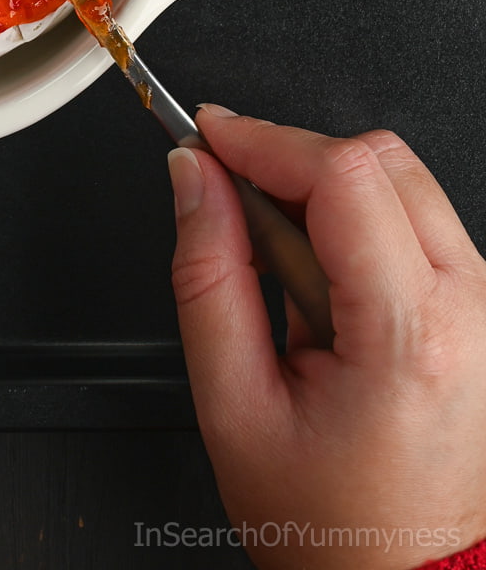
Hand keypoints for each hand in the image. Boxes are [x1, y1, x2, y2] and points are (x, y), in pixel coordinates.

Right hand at [168, 107, 485, 568]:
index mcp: (410, 334)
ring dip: (321, 191)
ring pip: (399, 180)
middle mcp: (471, 310)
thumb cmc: (329, 517)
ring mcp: (485, 307)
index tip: (208, 133)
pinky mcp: (479, 308)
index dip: (264, 138)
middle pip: (378, 159)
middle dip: (289, 158)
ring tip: (276, 268)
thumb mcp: (232, 399)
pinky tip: (315, 279)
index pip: (343, 175)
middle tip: (228, 197)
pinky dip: (351, 219)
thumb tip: (194, 178)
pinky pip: (414, 219)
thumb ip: (206, 273)